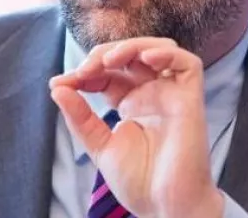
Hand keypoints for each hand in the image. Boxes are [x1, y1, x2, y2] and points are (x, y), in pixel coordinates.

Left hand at [49, 37, 223, 217]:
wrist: (165, 208)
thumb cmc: (140, 182)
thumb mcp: (100, 146)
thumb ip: (80, 117)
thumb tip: (57, 87)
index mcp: (132, 103)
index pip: (109, 72)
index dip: (87, 70)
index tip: (62, 83)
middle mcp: (153, 94)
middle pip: (131, 55)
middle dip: (103, 55)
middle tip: (82, 71)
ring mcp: (172, 94)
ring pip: (159, 49)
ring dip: (132, 47)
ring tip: (108, 60)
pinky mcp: (190, 99)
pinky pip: (188, 63)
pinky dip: (167, 53)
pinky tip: (145, 59)